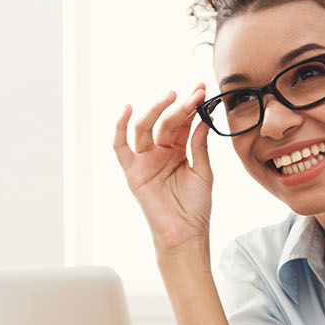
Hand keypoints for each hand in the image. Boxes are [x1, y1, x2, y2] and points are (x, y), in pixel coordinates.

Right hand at [112, 85, 212, 255]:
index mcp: (178, 150)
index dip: (192, 106)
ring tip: (171, 96)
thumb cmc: (195, 208)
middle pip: (166, 122)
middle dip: (179, 106)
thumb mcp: (203, 171)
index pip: (183, 122)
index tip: (202, 90)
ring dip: (156, 110)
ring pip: (145, 128)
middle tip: (193, 93)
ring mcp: (145, 160)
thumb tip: (204, 118)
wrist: (186, 234)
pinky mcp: (132, 171)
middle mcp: (160, 152)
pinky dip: (120, 127)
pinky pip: (121, 147)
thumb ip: (199, 145)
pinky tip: (127, 109)